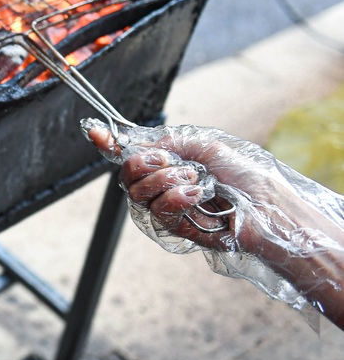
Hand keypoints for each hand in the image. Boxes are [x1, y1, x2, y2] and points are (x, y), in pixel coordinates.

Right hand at [83, 119, 343, 329]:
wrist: (264, 205)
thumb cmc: (243, 175)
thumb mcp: (205, 145)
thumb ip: (171, 141)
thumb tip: (144, 146)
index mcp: (168, 162)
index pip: (131, 154)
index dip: (109, 144)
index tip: (94, 132)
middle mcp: (162, 185)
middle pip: (127, 175)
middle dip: (141, 163)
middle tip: (168, 160)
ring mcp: (167, 207)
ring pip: (138, 193)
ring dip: (166, 180)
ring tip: (194, 180)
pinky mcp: (175, 227)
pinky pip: (158, 209)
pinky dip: (176, 197)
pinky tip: (196, 196)